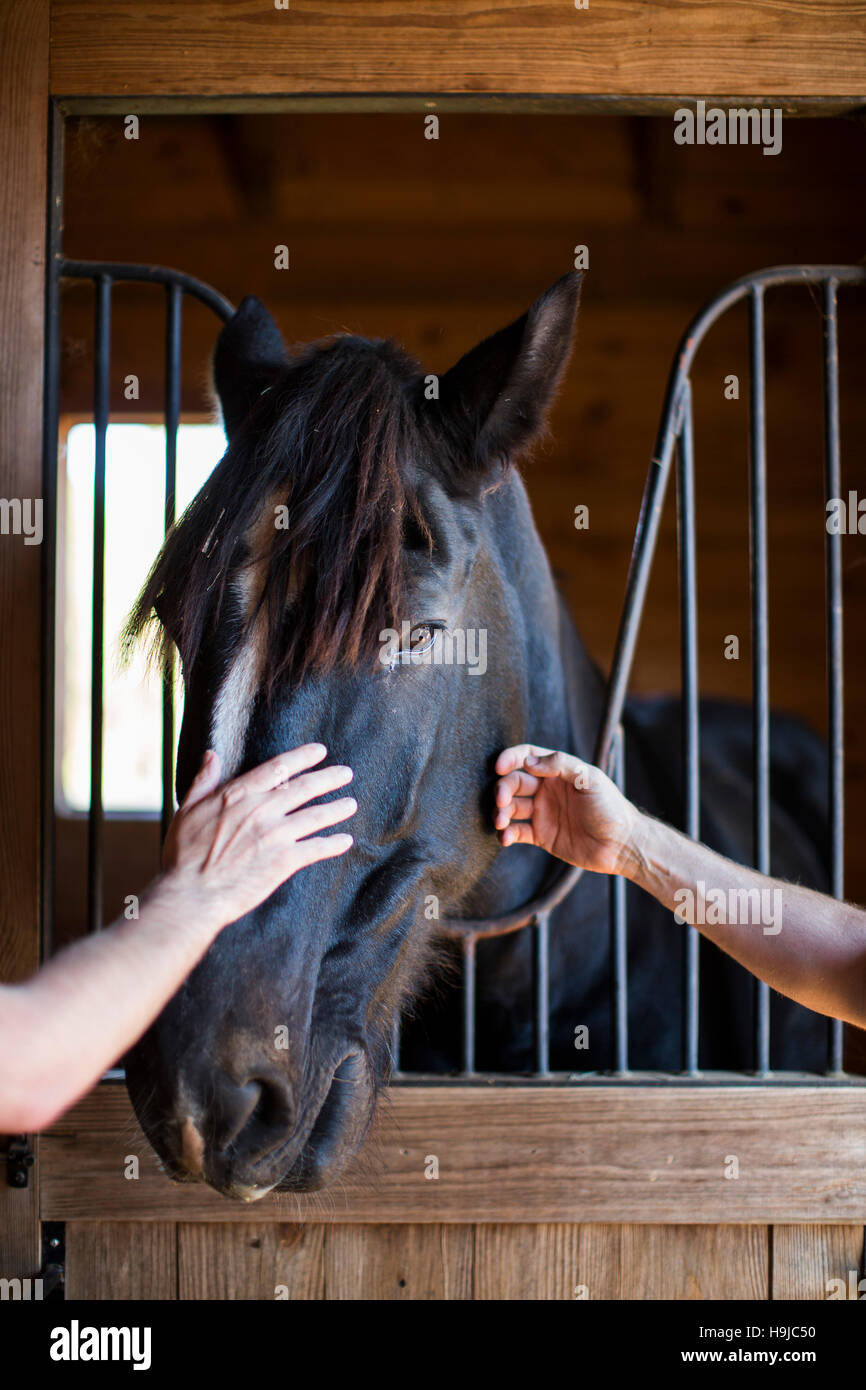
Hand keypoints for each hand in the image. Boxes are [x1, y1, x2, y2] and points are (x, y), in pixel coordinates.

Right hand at [160, 745, 355, 930]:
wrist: (192, 895)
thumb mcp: (187, 810)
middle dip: (328, 778)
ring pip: (316, 816)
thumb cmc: (183, 855)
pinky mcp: (284, 861)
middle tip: (346, 773)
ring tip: (351, 804)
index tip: (319, 752)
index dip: (302, 758)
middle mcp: (262, 810)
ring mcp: (275, 835)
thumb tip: (212, 754)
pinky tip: (345, 841)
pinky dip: (333, 844)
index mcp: (239, 794)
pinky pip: (316, 848)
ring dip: (337, 809)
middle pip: (304, 788)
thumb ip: (203, 781)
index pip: (279, 768)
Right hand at [493, 745, 638, 876]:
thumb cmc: (611, 808)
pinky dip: (506, 834)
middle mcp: (547, 790)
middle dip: (503, 789)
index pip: (528, 757)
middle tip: (501, 800)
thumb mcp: (590, 778)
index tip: (499, 767)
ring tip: (500, 821)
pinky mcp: (542, 836)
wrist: (622, 845)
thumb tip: (528, 762)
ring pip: (511, 808)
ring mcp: (543, 813)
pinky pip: (517, 832)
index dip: (511, 758)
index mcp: (558, 772)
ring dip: (501, 812)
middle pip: (515, 782)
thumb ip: (561, 765)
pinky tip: (505, 837)